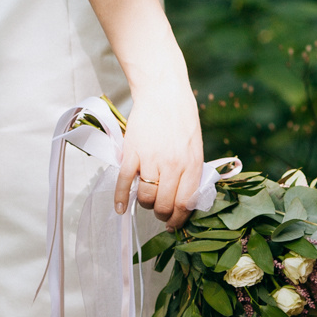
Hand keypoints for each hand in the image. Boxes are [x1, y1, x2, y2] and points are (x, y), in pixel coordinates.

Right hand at [83, 0, 203, 231]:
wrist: (163, 91)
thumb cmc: (183, 118)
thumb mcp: (196, 146)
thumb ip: (192, 172)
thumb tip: (185, 199)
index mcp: (192, 164)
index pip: (185, 204)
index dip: (178, 220)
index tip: (173, 225)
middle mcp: (173, 166)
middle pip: (164, 205)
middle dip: (161, 214)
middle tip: (159, 211)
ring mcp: (151, 159)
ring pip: (145, 197)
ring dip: (144, 203)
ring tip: (145, 196)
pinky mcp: (132, 153)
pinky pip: (124, 183)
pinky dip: (120, 199)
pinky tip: (120, 209)